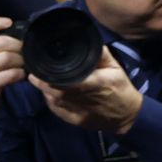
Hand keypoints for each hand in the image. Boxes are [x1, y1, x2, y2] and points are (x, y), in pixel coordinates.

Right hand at [0, 17, 24, 142]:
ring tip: (25, 65)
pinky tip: (22, 77)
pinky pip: (12, 74)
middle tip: (25, 52)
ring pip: (8, 57)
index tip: (9, 22)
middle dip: (18, 46)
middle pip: (0, 42)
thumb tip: (11, 39)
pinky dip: (21, 74)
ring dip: (22, 61)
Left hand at [29, 47, 145, 133]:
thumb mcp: (115, 67)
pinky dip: (50, 101)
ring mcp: (77, 111)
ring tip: (40, 81)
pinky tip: (49, 93)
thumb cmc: (120, 88)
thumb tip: (88, 41)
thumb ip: (101, 54)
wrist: (127, 115)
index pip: (65, 79)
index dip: (49, 75)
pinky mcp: (74, 120)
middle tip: (34, 74)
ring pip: (52, 100)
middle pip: (54, 90)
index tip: (40, 66)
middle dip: (41, 82)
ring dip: (44, 90)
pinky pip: (56, 110)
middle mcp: (82, 98)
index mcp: (94, 83)